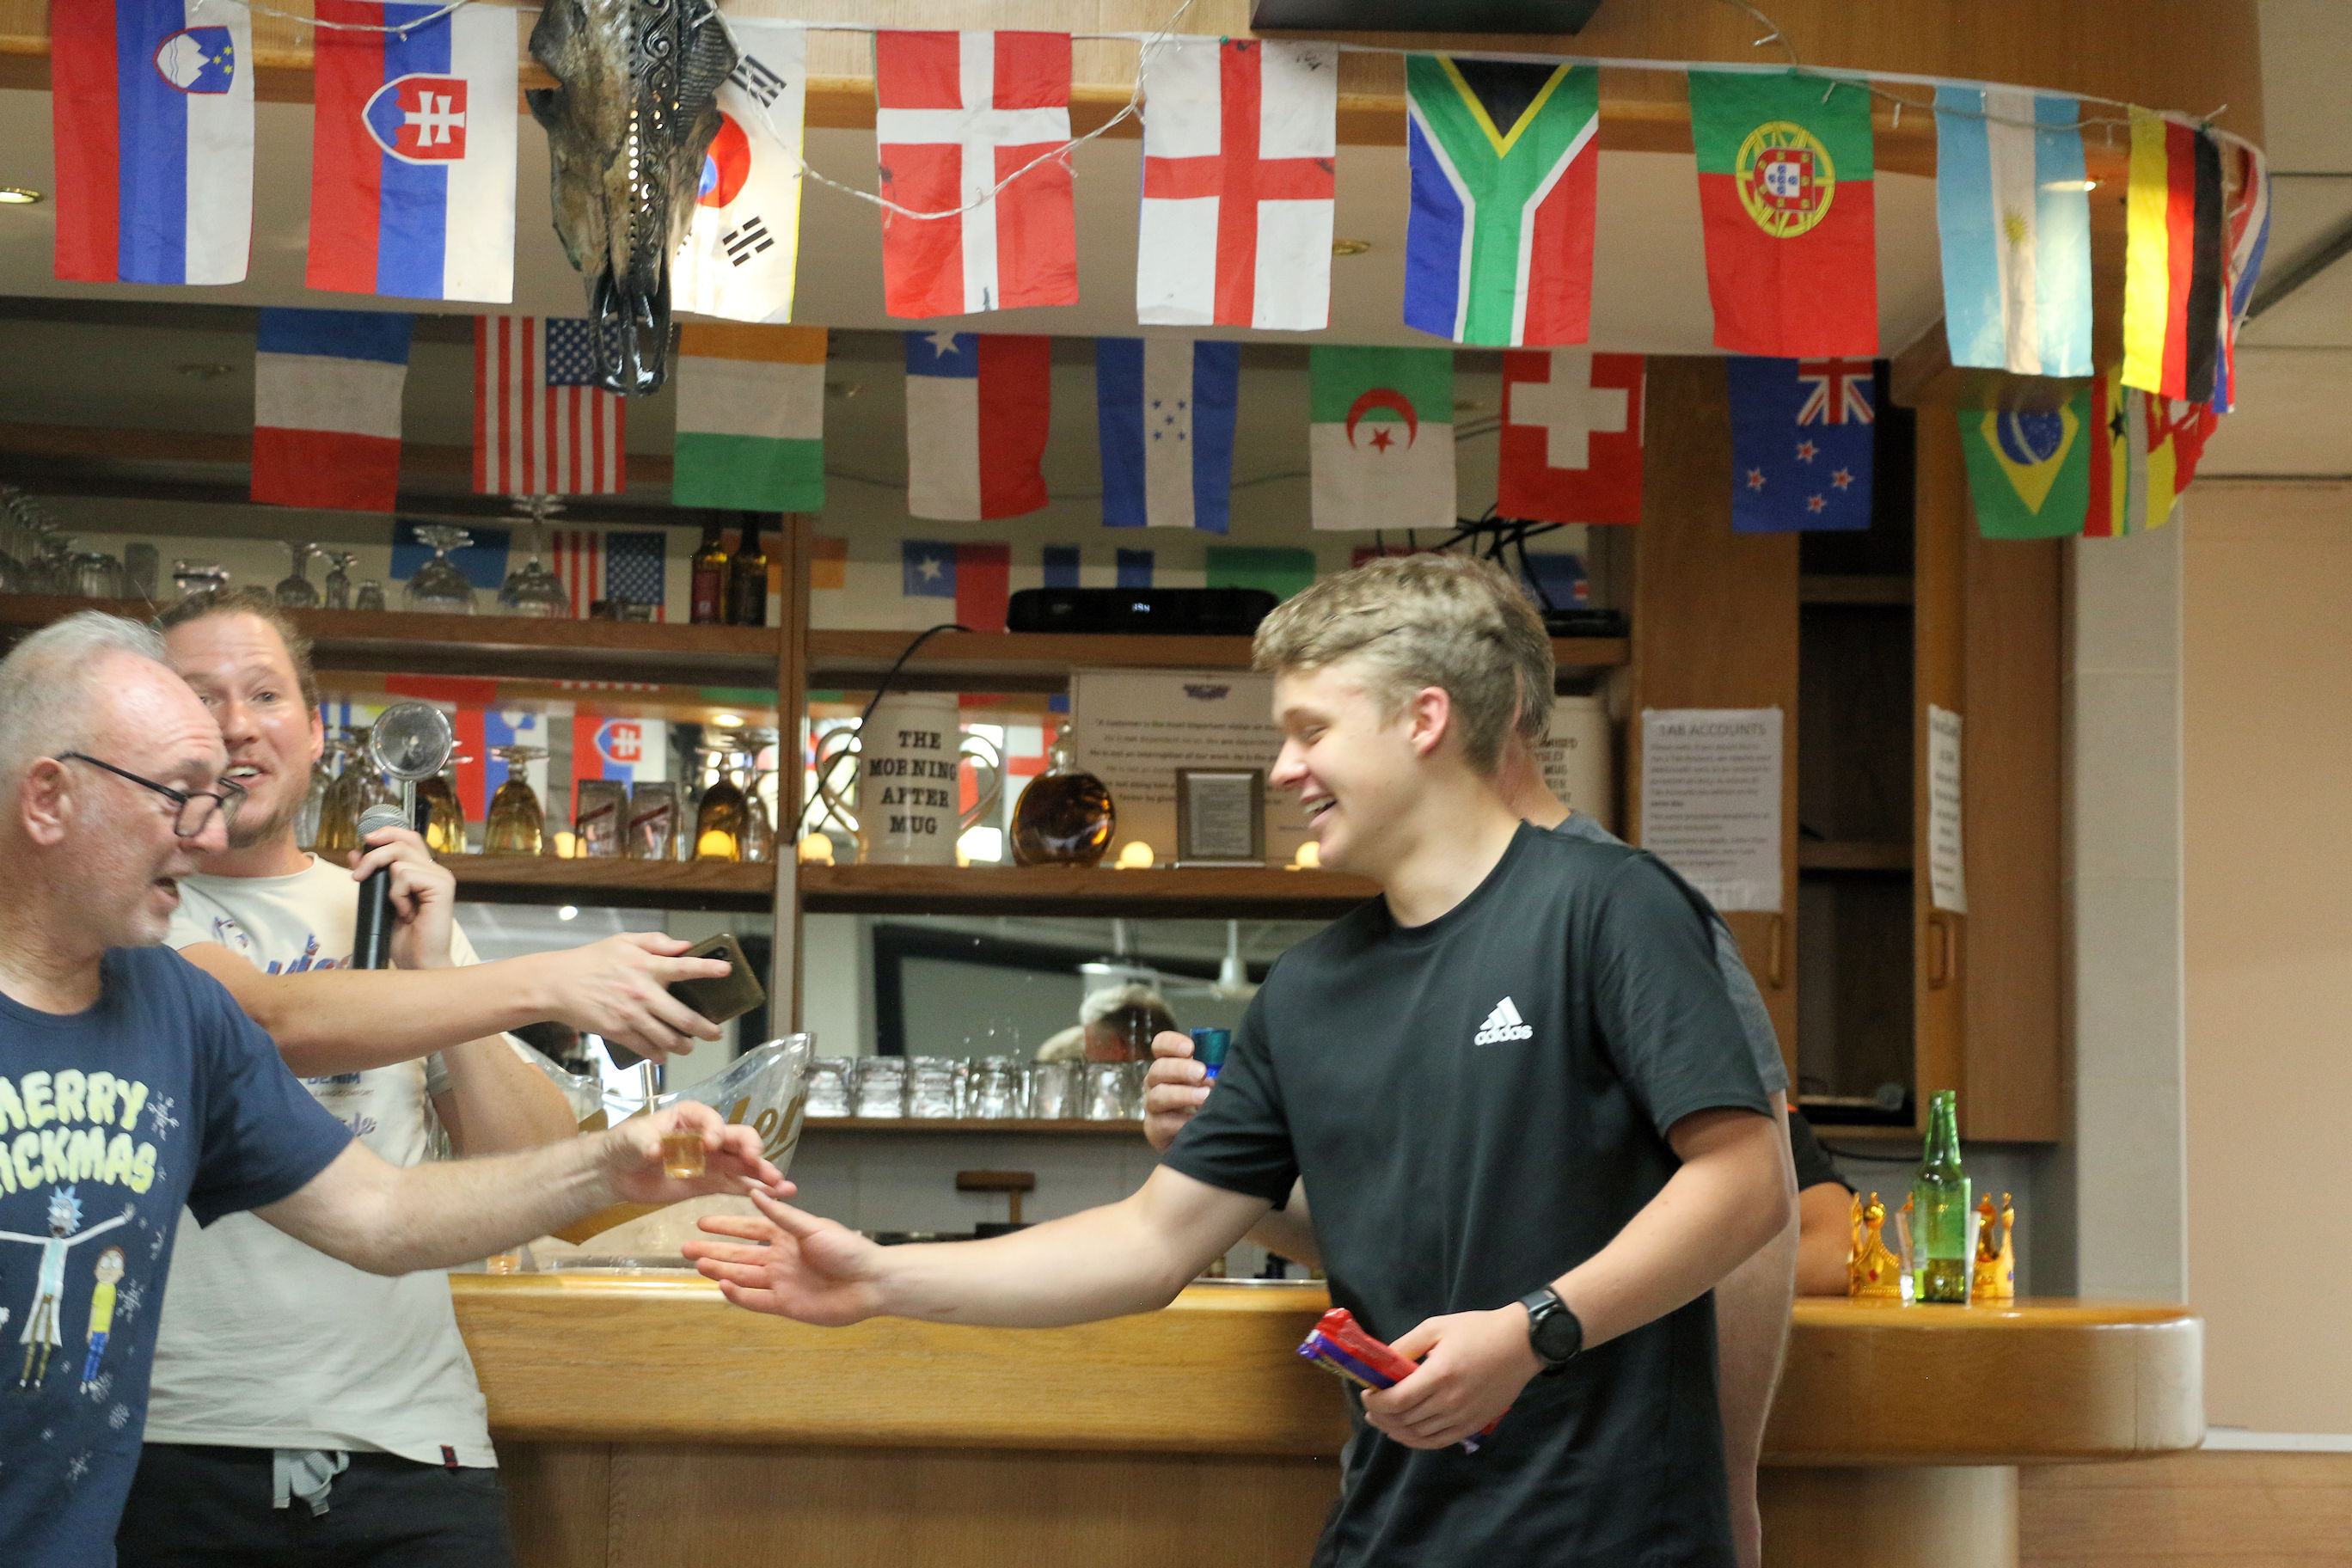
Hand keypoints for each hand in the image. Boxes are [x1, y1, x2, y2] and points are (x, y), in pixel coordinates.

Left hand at [350, 826, 455, 970]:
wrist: (419, 963)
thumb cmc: (405, 940)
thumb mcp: (380, 902)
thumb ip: (372, 876)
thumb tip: (355, 853)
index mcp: (425, 872)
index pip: (408, 838)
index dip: (387, 832)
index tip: (365, 839)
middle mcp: (436, 871)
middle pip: (401, 842)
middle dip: (372, 856)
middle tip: (358, 877)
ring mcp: (441, 878)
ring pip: (399, 859)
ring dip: (388, 886)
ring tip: (397, 909)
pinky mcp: (442, 887)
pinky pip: (405, 876)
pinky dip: (397, 896)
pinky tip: (407, 913)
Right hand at [542, 933, 730, 1060]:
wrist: (557, 984)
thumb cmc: (591, 960)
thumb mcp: (624, 941)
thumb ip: (657, 942)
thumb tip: (685, 946)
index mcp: (646, 966)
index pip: (684, 967)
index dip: (708, 969)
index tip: (727, 971)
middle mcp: (643, 992)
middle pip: (684, 1017)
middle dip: (705, 1029)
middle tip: (715, 1034)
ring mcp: (631, 1015)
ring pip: (668, 1038)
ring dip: (684, 1046)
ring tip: (689, 1046)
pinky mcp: (618, 1032)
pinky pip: (645, 1048)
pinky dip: (659, 1055)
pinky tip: (664, 1055)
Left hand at [599, 1102, 787, 1205]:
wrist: (615, 1172)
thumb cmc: (624, 1144)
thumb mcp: (631, 1138)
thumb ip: (644, 1141)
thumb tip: (655, 1148)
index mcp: (689, 1117)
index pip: (710, 1118)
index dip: (715, 1129)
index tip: (713, 1143)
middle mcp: (707, 1136)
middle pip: (737, 1138)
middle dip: (750, 1148)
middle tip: (756, 1161)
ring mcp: (711, 1161)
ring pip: (742, 1163)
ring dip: (762, 1171)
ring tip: (781, 1184)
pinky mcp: (709, 1182)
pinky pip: (735, 1185)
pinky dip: (753, 1190)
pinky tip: (774, 1196)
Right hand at [683, 1187, 891, 1325]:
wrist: (871, 1282)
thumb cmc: (847, 1249)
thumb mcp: (812, 1227)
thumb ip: (782, 1216)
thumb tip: (755, 1194)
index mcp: (788, 1236)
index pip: (750, 1228)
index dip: (726, 1225)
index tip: (701, 1221)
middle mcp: (780, 1258)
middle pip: (739, 1254)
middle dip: (713, 1250)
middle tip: (686, 1248)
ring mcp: (781, 1282)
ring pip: (742, 1276)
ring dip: (720, 1270)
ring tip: (696, 1264)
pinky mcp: (786, 1305)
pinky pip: (756, 1300)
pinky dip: (737, 1294)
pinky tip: (721, 1285)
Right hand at [1142, 1029, 1209, 1153]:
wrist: (1199, 1136)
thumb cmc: (1207, 1101)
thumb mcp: (1212, 1080)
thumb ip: (1216, 1069)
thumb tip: (1229, 1066)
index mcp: (1169, 1064)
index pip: (1161, 1045)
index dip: (1172, 1043)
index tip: (1190, 1048)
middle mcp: (1156, 1082)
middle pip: (1158, 1069)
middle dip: (1180, 1069)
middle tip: (1201, 1073)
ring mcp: (1153, 1105)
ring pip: (1158, 1096)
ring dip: (1183, 1095)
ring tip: (1205, 1097)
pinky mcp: (1154, 1129)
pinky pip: (1163, 1123)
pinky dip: (1181, 1122)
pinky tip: (1197, 1121)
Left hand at [1359, 1306, 1539, 1450]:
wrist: (1521, 1344)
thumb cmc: (1478, 1330)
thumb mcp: (1436, 1327)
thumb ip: (1406, 1345)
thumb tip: (1380, 1362)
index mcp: (1438, 1374)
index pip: (1397, 1401)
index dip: (1376, 1402)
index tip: (1367, 1394)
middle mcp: (1449, 1401)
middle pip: (1404, 1420)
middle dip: (1381, 1416)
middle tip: (1371, 1408)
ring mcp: (1463, 1417)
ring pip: (1419, 1435)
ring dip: (1395, 1431)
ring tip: (1383, 1421)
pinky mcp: (1473, 1425)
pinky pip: (1439, 1442)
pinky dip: (1418, 1442)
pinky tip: (1406, 1435)